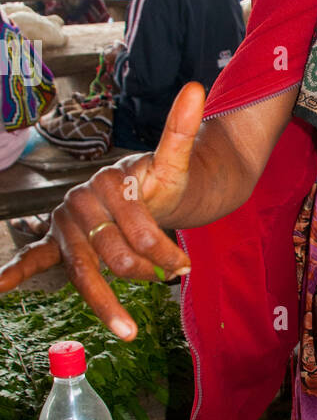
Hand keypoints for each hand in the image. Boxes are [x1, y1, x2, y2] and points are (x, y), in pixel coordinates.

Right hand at [0, 82, 205, 339]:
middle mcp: (80, 202)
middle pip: (112, 254)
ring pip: (84, 269)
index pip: (138, 230)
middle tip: (173, 279)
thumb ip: (180, 131)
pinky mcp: (58, 241)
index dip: (165, 252)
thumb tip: (195, 89)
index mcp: (108, 182)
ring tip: (128, 330)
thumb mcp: (174, 161)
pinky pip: (34, 258)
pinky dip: (15, 272)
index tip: (188, 268)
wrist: (143, 187)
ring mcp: (66, 224)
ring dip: (105, 302)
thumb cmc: (159, 180)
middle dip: (145, 272)